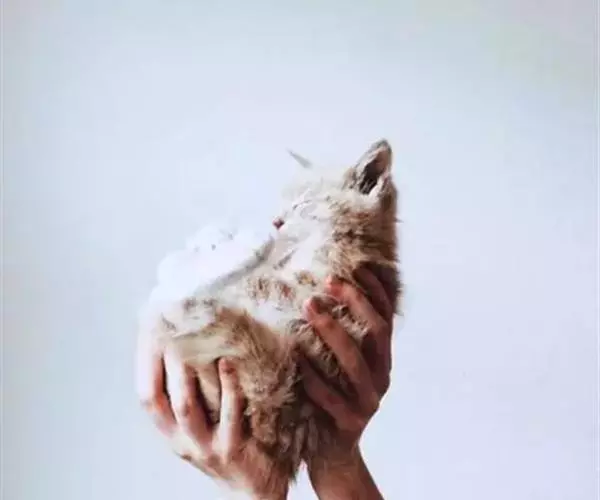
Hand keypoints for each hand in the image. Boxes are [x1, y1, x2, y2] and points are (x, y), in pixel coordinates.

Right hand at [136, 337, 287, 499]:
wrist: (252, 490)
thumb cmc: (230, 447)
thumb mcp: (204, 424)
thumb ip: (196, 396)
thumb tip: (192, 352)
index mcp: (172, 433)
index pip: (148, 397)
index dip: (146, 366)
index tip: (156, 333)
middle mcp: (181, 441)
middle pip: (162, 399)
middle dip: (166, 363)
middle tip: (174, 328)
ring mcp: (204, 446)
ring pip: (187, 407)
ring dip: (191, 372)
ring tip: (199, 341)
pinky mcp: (230, 448)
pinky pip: (228, 413)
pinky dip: (228, 386)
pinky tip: (229, 364)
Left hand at [300, 265, 394, 498]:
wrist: (333, 453)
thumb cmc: (331, 399)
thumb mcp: (341, 367)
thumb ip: (339, 337)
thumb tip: (318, 292)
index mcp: (382, 361)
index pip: (387, 318)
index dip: (376, 291)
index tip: (356, 265)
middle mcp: (381, 378)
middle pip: (377, 332)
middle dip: (355, 302)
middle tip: (328, 279)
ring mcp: (368, 402)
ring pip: (355, 363)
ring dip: (332, 330)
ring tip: (309, 305)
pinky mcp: (349, 424)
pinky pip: (330, 397)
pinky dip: (313, 375)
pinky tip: (296, 355)